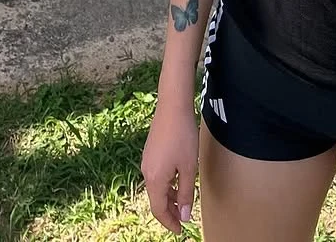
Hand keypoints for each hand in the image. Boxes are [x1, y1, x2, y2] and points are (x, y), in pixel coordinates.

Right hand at [141, 100, 199, 234]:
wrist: (173, 106)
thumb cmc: (182, 136)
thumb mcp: (188, 167)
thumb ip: (186, 193)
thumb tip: (185, 215)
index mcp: (154, 179)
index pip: (159, 209)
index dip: (170, 222)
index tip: (180, 230)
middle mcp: (147, 172)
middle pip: (156, 199)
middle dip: (170, 211)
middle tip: (184, 219)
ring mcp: (147, 161)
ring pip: (157, 187)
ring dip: (170, 197)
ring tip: (184, 202)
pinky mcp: (151, 152)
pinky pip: (157, 175)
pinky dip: (167, 184)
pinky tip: (179, 181)